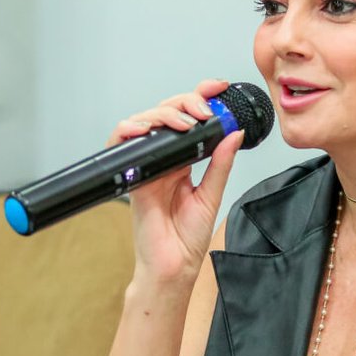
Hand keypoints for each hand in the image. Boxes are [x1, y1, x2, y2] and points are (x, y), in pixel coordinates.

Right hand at [106, 79, 243, 282]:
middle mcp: (162, 160)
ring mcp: (144, 166)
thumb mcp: (212, 195)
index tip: (218, 88)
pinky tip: (146, 129)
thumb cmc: (187, 239)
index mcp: (181, 161)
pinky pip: (120, 144)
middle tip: (204, 108)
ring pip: (144, 122)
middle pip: (165, 114)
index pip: (187, 119)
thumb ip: (220, 164)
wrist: (172, 267)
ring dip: (163, 114)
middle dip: (185, 101)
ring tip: (185, 122)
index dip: (199, 97)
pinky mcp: (131, 177)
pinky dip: (128, 130)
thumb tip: (235, 134)